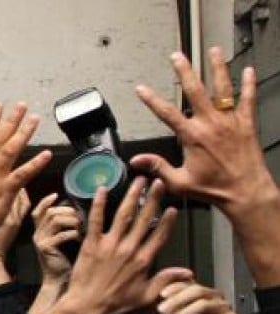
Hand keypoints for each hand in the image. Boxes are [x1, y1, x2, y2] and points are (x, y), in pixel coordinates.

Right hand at [31, 193, 79, 282]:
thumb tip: (79, 210)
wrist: (59, 281)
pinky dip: (73, 234)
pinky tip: (80, 238)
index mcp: (40, 230)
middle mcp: (37, 233)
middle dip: (68, 211)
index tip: (57, 195)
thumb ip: (66, 225)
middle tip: (80, 218)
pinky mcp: (45, 248)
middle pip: (51, 212)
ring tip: (82, 227)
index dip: (46, 201)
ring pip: (54, 219)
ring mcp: (40, 240)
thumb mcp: (64, 239)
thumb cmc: (65, 260)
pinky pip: (61, 234)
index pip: (38, 211)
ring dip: (72, 220)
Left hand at [61, 178, 188, 313]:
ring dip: (132, 196)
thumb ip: (166, 281)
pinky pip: (96, 220)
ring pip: (124, 215)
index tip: (173, 207)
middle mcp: (129, 249)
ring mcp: (110, 245)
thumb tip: (187, 273)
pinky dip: (99, 204)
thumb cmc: (115, 304)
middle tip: (158, 182)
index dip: (167, 221)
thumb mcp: (146, 296)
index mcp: (144, 261)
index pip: (160, 236)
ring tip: (139, 180)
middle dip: (153, 199)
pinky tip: (102, 189)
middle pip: (145, 219)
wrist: (87, 307)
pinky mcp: (91, 244)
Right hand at [132, 47, 276, 216]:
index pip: (166, 113)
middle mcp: (211, 123)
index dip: (151, 100)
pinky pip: (248, 98)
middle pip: (194, 90)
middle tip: (177, 57)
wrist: (245, 191)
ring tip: (213, 51)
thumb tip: (136, 161)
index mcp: (192, 136)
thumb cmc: (214, 188)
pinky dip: (249, 84)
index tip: (142, 89)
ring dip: (217, 68)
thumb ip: (157, 167)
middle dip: (184, 71)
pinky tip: (248, 71)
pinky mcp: (246, 123)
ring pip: (222, 88)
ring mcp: (230, 120)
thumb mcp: (179, 182)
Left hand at [157, 279, 238, 313]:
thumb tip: (149, 302)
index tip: (160, 295)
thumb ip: (169, 309)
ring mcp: (225, 308)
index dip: (175, 287)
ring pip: (203, 304)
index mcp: (204, 292)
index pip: (189, 283)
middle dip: (176, 300)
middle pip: (197, 290)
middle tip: (160, 310)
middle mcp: (216, 296)